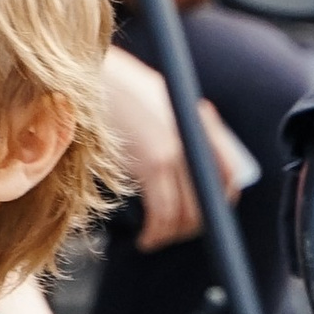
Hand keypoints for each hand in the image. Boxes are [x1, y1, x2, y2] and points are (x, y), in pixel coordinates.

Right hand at [100, 46, 232, 251]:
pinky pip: (164, 212)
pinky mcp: (153, 161)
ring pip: (187, 211)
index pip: (229, 174)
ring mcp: (177, 148)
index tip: (202, 217)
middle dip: (191, 226)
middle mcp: (195, 135)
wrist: (84, 74)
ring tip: (155, 240)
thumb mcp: (155, 98)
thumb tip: (186, 158)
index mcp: (198, 121)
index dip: (219, 203)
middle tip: (171, 234)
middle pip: (209, 199)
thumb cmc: (112, 88)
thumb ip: (175, 124)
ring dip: (172, 234)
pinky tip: (146, 239)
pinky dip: (156, 234)